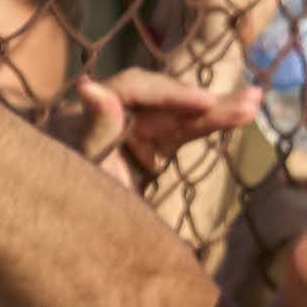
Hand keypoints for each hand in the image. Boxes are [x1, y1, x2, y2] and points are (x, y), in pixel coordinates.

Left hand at [52, 69, 260, 182]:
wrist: (52, 222)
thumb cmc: (61, 191)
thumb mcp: (78, 165)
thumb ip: (92, 129)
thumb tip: (89, 84)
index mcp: (93, 109)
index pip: (137, 91)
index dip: (172, 95)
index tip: (205, 102)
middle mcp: (116, 111)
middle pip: (165, 101)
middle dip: (205, 102)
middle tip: (250, 100)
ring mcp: (133, 128)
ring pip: (179, 116)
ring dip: (217, 111)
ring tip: (255, 102)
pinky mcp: (148, 146)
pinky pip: (181, 133)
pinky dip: (207, 126)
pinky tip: (241, 115)